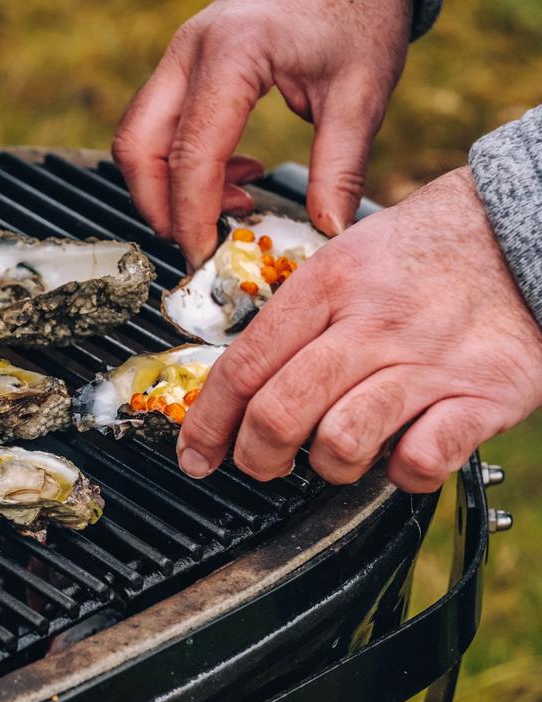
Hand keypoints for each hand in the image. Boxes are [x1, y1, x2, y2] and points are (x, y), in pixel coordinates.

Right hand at [112, 0, 410, 265]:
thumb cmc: (358, 14)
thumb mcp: (361, 93)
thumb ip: (340, 167)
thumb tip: (326, 231)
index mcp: (232, 54)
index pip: (191, 155)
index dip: (192, 216)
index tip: (207, 255)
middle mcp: (190, 51)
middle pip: (138, 147)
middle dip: (159, 207)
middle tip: (201, 242)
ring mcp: (179, 55)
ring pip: (137, 138)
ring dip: (166, 187)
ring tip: (231, 204)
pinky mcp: (183, 65)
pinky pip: (157, 126)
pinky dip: (178, 164)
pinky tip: (232, 175)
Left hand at [176, 167, 541, 492]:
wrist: (530, 225)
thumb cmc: (432, 247)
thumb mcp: (351, 253)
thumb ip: (299, 312)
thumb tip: (241, 378)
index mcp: (329, 284)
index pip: (244, 366)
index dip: (207, 422)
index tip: (195, 453)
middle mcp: (372, 323)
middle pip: (279, 412)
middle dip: (254, 456)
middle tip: (260, 465)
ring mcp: (427, 360)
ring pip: (341, 441)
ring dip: (327, 468)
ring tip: (336, 456)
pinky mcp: (483, 394)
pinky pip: (422, 459)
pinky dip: (402, 475)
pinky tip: (400, 458)